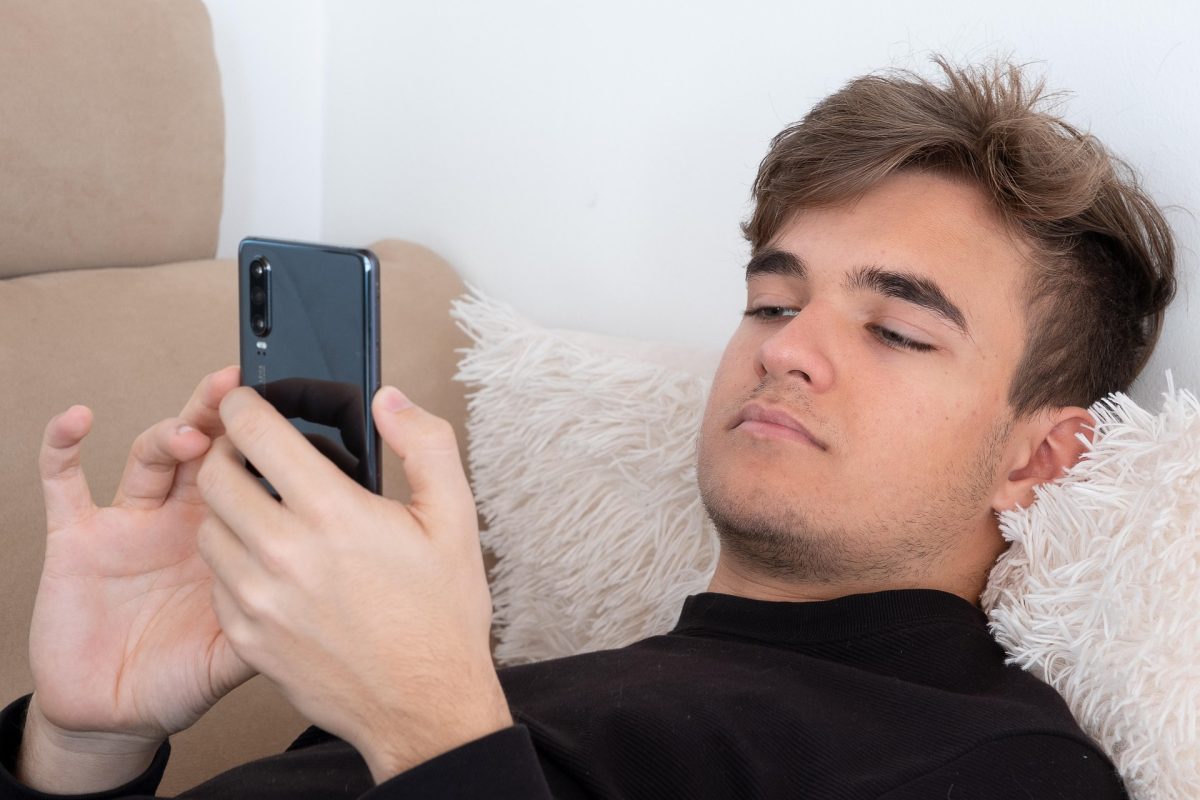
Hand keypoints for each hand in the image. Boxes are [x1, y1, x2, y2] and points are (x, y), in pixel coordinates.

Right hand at [26, 367, 256, 754]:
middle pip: (204, 449)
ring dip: (169, 434)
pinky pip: (64, 483)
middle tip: (241, 388)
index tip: (290, 410)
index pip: (251, 472)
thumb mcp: (246, 647)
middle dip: (220, 416)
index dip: (265, 442)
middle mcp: (182, 518)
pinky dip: (63, 448)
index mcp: (232, 535)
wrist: (118, 714)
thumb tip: (339, 597)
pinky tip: (78, 420)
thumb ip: (283, 617)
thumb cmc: (185, 676)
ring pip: (151, 458)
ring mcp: (131, 523)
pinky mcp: (79, 539)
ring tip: (192, 430)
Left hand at [196, 386, 510, 783]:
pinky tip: (270, 564)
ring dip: (226, 509)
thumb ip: (424, 444)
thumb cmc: (440, 614)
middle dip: (227, 452)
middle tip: (251, 454)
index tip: (247, 401)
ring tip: (264, 511)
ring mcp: (258, 600)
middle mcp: (284, 554)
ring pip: (207, 529)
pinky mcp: (247, 638)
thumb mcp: (455, 517)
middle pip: (214, 476)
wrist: (425, 704)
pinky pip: (216, 581)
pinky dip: (232, 562)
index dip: (244, 405)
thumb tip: (388, 400)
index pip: (255, 433)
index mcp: (333, 514)